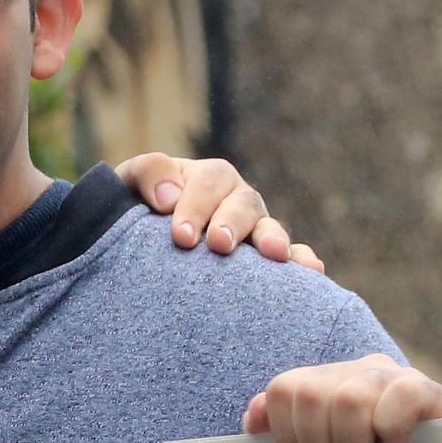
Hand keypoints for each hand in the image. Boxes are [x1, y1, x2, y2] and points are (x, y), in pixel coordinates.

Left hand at [116, 153, 325, 273]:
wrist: (135, 243)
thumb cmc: (134, 210)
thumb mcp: (130, 183)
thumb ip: (147, 173)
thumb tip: (169, 197)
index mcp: (207, 179)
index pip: (209, 183)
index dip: (196, 206)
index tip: (181, 236)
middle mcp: (235, 201)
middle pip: (244, 204)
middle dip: (232, 222)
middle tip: (218, 244)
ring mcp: (254, 231)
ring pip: (269, 228)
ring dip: (273, 239)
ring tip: (274, 254)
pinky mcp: (263, 260)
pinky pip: (290, 257)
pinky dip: (301, 260)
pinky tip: (311, 269)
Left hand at [241, 354, 441, 442]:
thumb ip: (285, 428)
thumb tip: (252, 421)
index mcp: (326, 378)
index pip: (283, 389)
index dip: (289, 432)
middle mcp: (357, 369)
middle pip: (311, 396)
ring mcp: (394, 375)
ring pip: (350, 400)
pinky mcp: (428, 390)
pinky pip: (398, 399)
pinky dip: (390, 434)